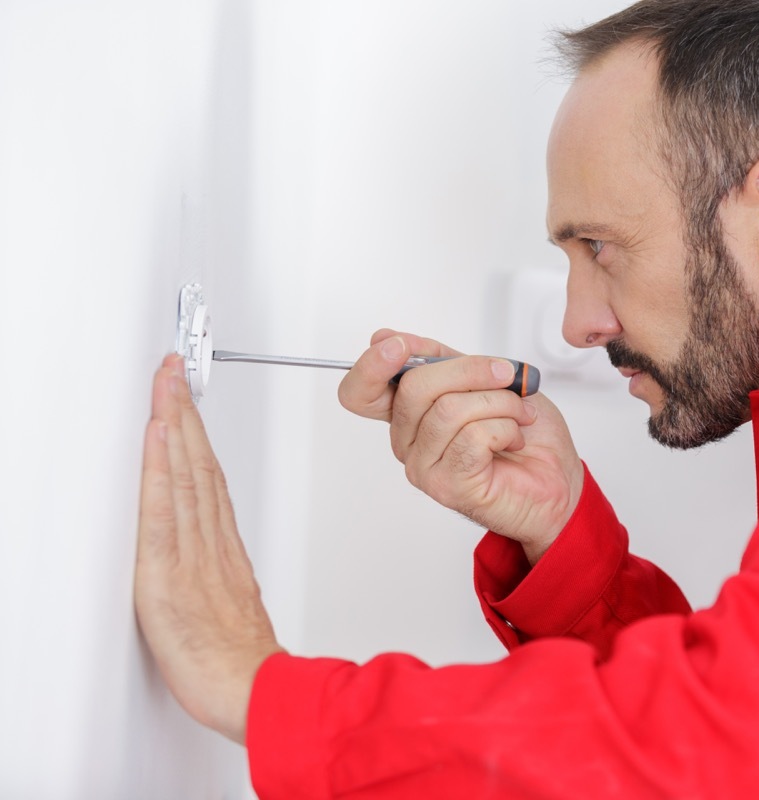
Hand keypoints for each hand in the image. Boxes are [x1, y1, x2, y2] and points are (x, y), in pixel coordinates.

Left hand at [134, 354, 284, 743]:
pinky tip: (159, 435)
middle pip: (197, 463)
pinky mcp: (167, 572)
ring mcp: (190, 553)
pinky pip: (164, 508)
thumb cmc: (242, 660)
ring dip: (173, 423)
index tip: (189, 396)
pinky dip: (162, 467)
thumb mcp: (238, 607)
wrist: (250, 691)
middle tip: (175, 368)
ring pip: (183, 474)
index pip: (208, 475)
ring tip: (166, 384)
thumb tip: (220, 556)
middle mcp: (208, 542)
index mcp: (222, 549)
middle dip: (184, 410)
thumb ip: (228, 573)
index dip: (198, 432)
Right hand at [338, 329, 584, 562]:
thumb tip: (396, 338)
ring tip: (519, 414)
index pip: (360, 392)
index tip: (398, 345)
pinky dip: (505, 428)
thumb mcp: (487, 378)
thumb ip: (445, 360)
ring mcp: (424, 466)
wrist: (559, 480)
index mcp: (411, 412)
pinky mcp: (448, 485)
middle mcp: (410, 441)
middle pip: (413, 386)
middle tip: (507, 376)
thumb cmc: (527, 434)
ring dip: (499, 402)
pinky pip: (472, 437)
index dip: (371, 365)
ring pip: (448, 409)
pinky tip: (513, 439)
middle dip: (470, 370)